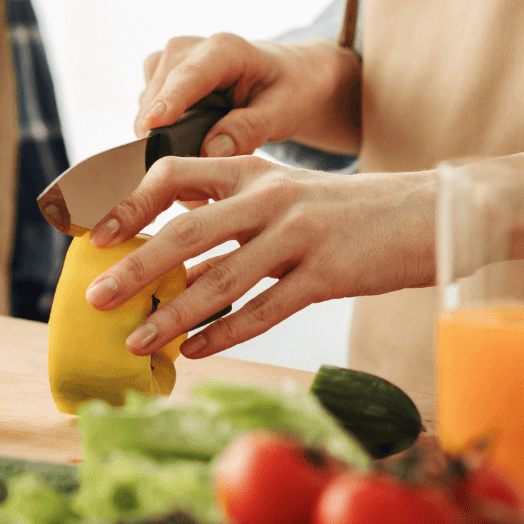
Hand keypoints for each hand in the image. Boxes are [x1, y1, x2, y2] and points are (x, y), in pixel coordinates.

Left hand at [84, 156, 436, 358]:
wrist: (427, 215)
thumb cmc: (345, 213)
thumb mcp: (284, 196)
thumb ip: (231, 216)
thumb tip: (169, 255)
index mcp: (251, 171)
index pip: (174, 173)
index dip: (130, 202)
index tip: (98, 235)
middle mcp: (269, 197)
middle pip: (185, 233)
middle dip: (135, 268)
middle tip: (96, 299)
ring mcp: (300, 235)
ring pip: (221, 280)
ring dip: (173, 315)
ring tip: (137, 340)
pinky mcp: (328, 273)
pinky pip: (265, 309)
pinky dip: (225, 333)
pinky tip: (195, 351)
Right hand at [136, 35, 360, 157]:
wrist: (287, 76)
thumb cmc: (289, 90)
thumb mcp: (283, 111)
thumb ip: (249, 130)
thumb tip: (208, 152)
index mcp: (225, 50)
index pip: (189, 76)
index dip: (168, 102)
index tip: (151, 127)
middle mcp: (188, 48)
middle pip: (159, 98)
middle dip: (166, 141)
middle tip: (192, 190)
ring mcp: (168, 62)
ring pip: (147, 109)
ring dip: (161, 141)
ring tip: (197, 166)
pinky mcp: (157, 78)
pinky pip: (146, 113)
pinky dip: (160, 136)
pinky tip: (190, 145)